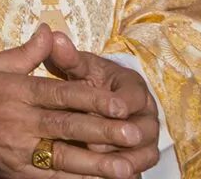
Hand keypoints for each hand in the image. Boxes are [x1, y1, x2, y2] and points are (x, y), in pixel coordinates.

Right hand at [0, 24, 157, 178]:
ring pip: (61, 157)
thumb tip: (51, 31)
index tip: (121, 103)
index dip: (92, 98)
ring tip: (125, 169)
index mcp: (15, 90)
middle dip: (102, 132)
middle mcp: (17, 119)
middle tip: (134, 135)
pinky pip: (48, 177)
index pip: (60, 94)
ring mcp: (15, 148)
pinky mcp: (12, 169)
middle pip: (66, 126)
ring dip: (95, 165)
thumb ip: (27, 52)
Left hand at [46, 32, 161, 173]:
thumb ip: (68, 57)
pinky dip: (125, 172)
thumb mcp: (79, 68)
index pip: (134, 96)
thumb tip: (53, 36)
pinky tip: (106, 177)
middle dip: (124, 136)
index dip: (124, 102)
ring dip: (127, 160)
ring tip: (111, 167)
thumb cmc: (88, 80)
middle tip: (104, 143)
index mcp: (134, 88)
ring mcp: (146, 138)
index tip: (115, 107)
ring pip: (143, 153)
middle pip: (141, 129)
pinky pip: (137, 169)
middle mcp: (146, 113)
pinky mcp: (140, 157)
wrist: (100, 101)